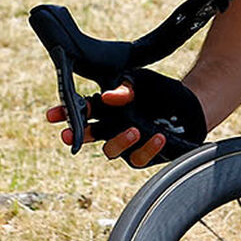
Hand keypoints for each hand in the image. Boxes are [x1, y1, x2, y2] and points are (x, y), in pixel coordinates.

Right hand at [45, 69, 206, 167]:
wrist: (188, 104)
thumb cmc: (158, 91)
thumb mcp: (141, 82)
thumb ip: (125, 89)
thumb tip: (109, 97)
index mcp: (106, 107)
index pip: (82, 110)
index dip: (65, 113)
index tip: (53, 115)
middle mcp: (112, 127)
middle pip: (89, 135)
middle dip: (77, 135)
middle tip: (69, 135)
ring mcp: (126, 143)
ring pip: (111, 150)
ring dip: (119, 141)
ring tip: (133, 130)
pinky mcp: (144, 155)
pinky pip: (138, 158)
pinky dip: (147, 148)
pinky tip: (158, 137)